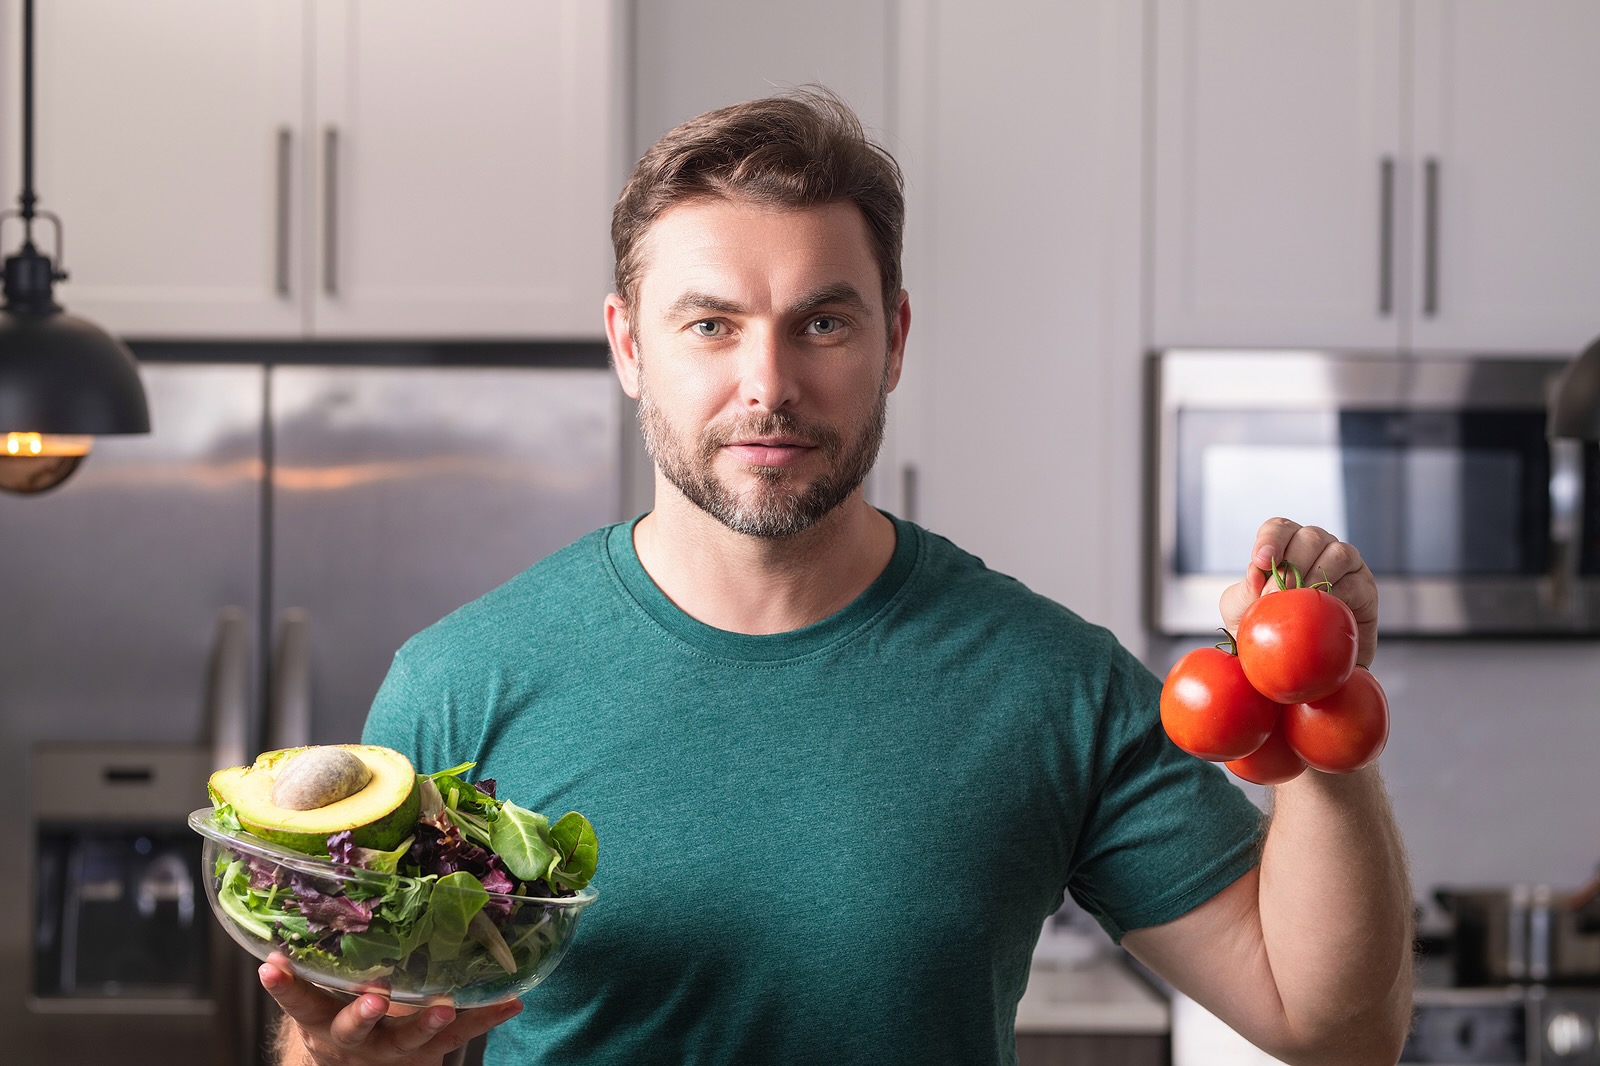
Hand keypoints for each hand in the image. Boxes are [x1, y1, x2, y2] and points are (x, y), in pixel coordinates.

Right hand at [261, 952, 521, 1065]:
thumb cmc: (341, 1011)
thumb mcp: (324, 993)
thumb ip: (326, 955)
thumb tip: (318, 882)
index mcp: (321, 1018)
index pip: (299, 1000)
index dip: (285, 986)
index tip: (272, 964)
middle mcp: (352, 1038)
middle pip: (352, 1028)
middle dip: (361, 1013)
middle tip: (374, 997)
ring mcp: (391, 1049)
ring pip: (406, 1040)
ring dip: (425, 1022)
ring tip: (444, 1008)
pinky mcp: (428, 1054)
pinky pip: (458, 1038)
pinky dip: (484, 1018)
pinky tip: (511, 1002)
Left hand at [1218, 517, 1378, 666]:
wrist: (1296, 661)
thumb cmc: (1265, 628)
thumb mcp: (1242, 610)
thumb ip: (1245, 590)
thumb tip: (1254, 570)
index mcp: (1285, 545)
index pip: (1279, 528)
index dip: (1270, 540)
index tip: (1260, 561)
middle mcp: (1317, 548)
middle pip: (1310, 537)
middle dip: (1292, 563)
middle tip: (1277, 594)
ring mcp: (1345, 564)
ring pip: (1338, 553)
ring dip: (1316, 576)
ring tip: (1299, 602)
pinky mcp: (1364, 588)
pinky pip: (1355, 583)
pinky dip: (1337, 595)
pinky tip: (1321, 611)